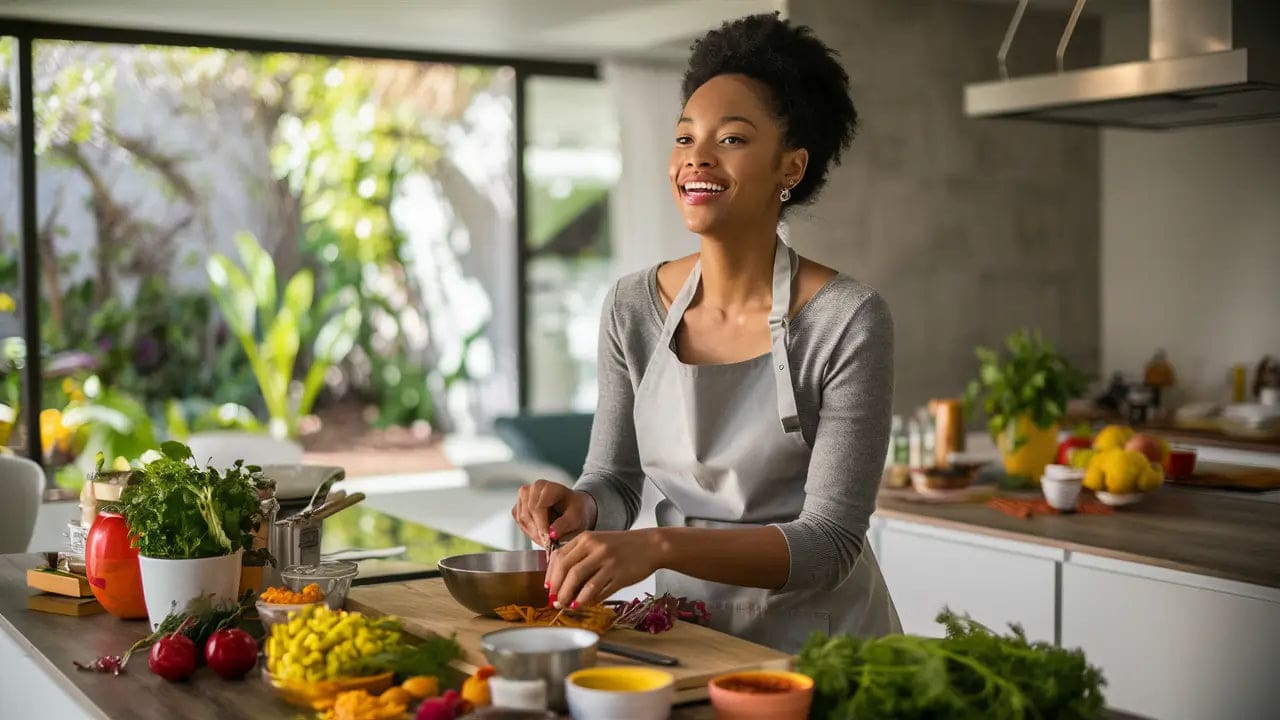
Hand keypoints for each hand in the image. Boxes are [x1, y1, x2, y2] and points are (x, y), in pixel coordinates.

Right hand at [512, 480, 596, 547]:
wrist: (573, 508)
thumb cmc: (576, 511)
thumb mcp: (576, 518)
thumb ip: (564, 525)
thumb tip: (551, 534)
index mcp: (548, 487)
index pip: (538, 508)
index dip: (542, 526)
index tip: (548, 540)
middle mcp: (533, 488)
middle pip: (528, 513)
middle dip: (537, 531)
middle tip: (548, 544)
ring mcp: (524, 496)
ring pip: (522, 518)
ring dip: (533, 532)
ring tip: (546, 540)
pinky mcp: (520, 505)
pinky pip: (519, 520)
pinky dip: (528, 530)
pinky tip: (540, 534)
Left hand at [545, 529, 664, 608]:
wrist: (651, 546)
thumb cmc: (622, 547)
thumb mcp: (598, 543)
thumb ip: (580, 556)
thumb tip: (561, 582)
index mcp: (586, 538)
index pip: (560, 557)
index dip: (551, 575)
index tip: (549, 589)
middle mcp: (595, 547)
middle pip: (567, 570)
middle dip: (558, 589)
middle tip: (555, 601)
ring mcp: (608, 560)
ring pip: (580, 581)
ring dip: (569, 597)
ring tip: (566, 606)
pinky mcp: (619, 574)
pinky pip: (598, 589)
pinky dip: (587, 599)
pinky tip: (583, 604)